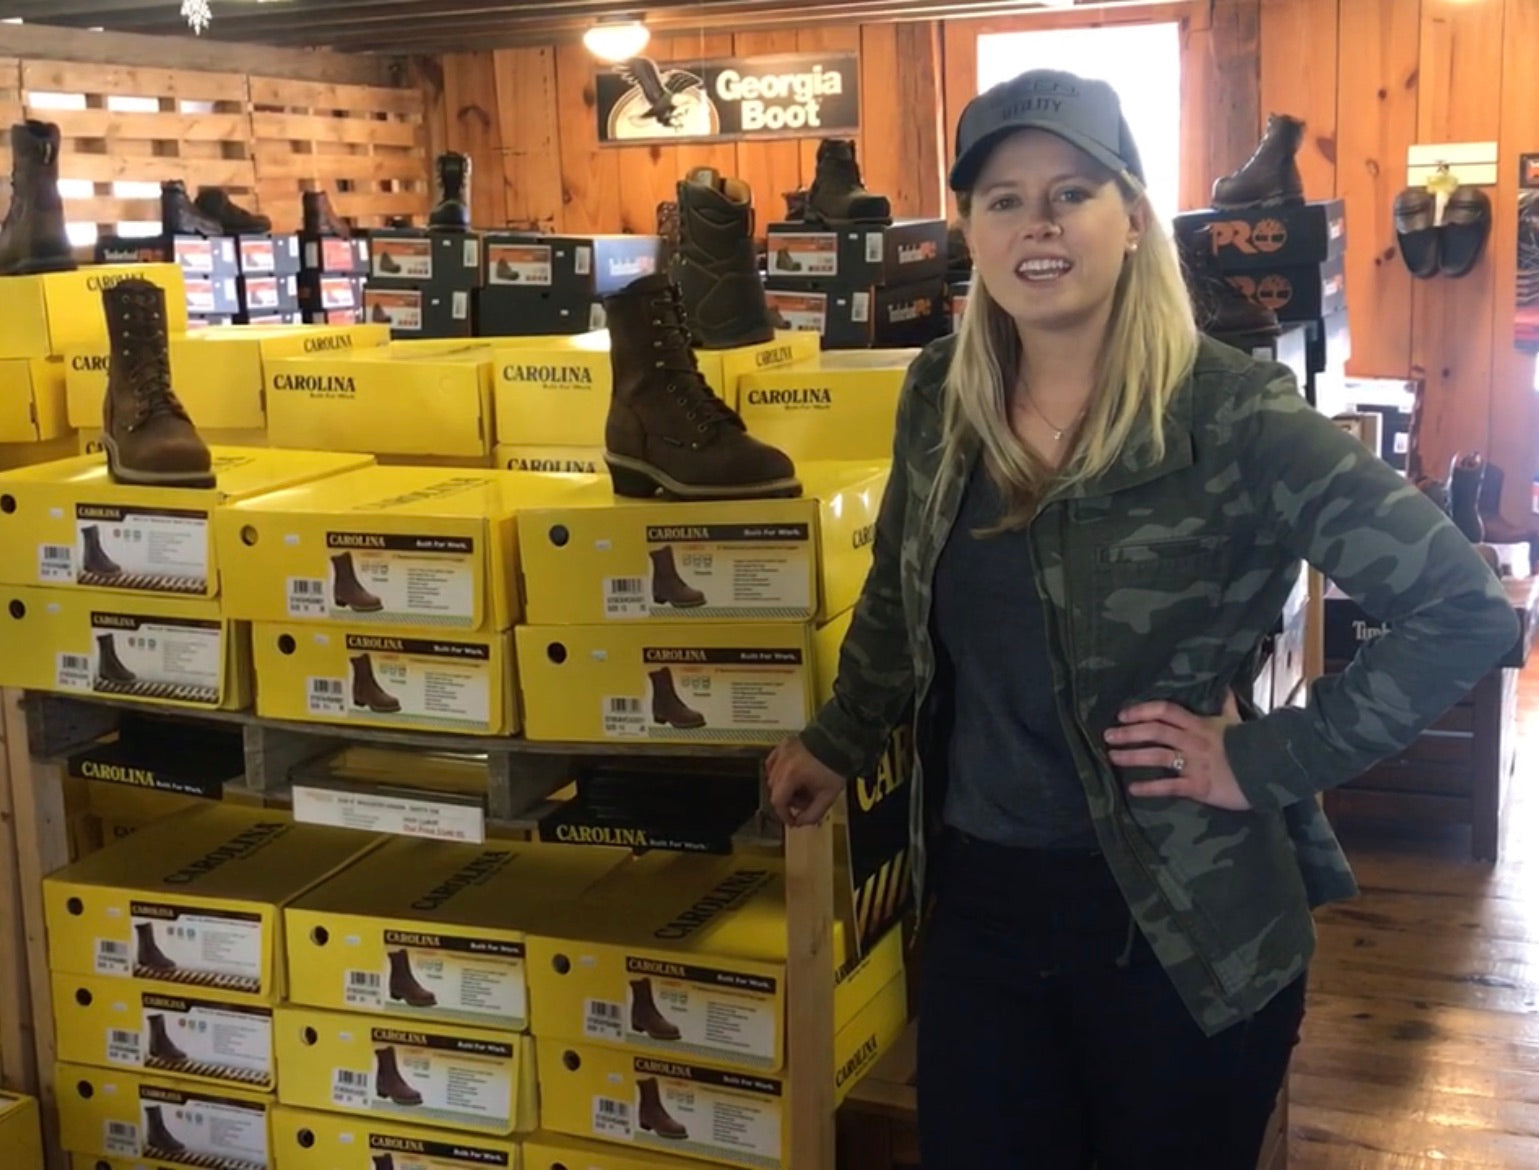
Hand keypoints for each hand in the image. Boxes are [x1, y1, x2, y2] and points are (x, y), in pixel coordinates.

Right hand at [765, 736, 845, 827]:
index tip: (792, 820)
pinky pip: (773, 762)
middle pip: (775, 790)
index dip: (784, 815)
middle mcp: (783, 762)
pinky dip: (779, 771)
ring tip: (802, 786)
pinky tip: (792, 775)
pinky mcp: (784, 744)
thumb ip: (812, 814)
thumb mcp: (828, 796)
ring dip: (783, 786)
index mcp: (792, 774)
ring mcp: (782, 751)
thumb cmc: (836, 766)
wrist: (841, 743)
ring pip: (772, 777)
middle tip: (804, 801)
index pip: (778, 801)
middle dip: (788, 800)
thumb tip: (800, 822)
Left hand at [1103, 691, 1250, 810]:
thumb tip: (1225, 687)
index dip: (1142, 710)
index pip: (1165, 710)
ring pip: (1157, 756)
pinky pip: (1169, 786)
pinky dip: (1150, 788)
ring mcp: (1195, 763)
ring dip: (1132, 756)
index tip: (1122, 714)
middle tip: (1107, 736)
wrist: (1271, 770)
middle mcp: (1193, 740)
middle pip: (1154, 732)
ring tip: (1112, 757)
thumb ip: (1226, 705)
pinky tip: (1133, 790)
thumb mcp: (1236, 721)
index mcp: (1199, 724)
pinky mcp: (1198, 785)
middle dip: (1128, 733)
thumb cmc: (1252, 745)